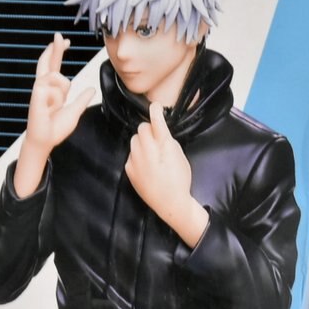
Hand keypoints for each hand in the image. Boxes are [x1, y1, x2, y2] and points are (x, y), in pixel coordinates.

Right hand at [14, 33, 94, 196]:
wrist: (45, 140)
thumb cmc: (55, 128)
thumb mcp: (74, 111)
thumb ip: (82, 100)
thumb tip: (91, 89)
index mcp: (51, 89)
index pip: (54, 65)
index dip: (57, 52)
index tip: (65, 41)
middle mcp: (43, 85)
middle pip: (49, 61)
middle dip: (55, 48)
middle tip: (59, 34)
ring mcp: (38, 88)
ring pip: (60, 77)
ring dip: (62, 93)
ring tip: (54, 107)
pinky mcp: (36, 93)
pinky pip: (55, 88)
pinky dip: (56, 99)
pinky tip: (48, 108)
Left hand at [125, 102, 208, 246]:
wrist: (169, 202)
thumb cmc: (179, 179)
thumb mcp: (179, 156)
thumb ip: (168, 141)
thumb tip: (159, 132)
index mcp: (164, 145)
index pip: (156, 121)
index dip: (155, 111)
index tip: (155, 106)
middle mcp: (147, 150)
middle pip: (141, 128)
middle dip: (148, 130)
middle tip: (156, 140)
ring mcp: (136, 159)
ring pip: (134, 140)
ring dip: (141, 142)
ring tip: (151, 155)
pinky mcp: (128, 168)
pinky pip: (131, 154)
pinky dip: (137, 156)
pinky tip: (146, 167)